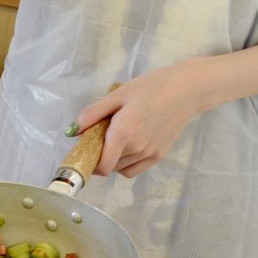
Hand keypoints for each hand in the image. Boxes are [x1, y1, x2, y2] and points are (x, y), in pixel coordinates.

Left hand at [71, 63, 209, 177]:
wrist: (186, 91)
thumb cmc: (149, 88)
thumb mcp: (116, 96)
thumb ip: (92, 114)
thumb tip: (72, 132)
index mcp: (123, 134)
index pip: (101, 165)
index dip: (89, 162)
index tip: (83, 149)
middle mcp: (137, 149)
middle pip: (109, 166)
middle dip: (99, 155)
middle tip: (99, 136)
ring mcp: (150, 155)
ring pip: (122, 168)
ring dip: (113, 159)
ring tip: (115, 137)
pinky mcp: (160, 155)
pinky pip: (136, 169)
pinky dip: (126, 163)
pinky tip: (127, 145)